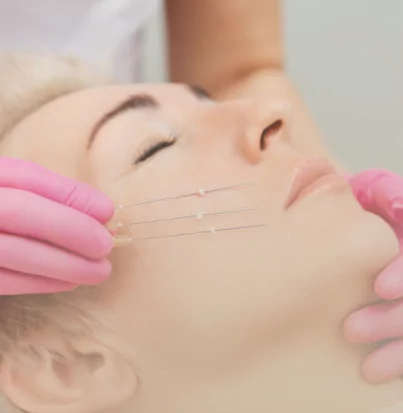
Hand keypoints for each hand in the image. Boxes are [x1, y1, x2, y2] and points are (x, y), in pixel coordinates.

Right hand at [0, 157, 113, 294]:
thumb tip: (101, 211)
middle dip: (71, 228)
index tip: (107, 210)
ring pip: (12, 252)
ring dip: (63, 263)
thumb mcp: (12, 191)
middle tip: (107, 245)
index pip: (24, 178)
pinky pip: (4, 281)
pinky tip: (69, 282)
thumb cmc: (2, 208)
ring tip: (99, 271)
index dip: (70, 194)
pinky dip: (40, 283)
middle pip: (19, 210)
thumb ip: (47, 196)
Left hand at [344, 169, 402, 381]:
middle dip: (394, 318)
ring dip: (402, 351)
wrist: (372, 221)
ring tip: (369, 369)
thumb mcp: (378, 191)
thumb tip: (390, 206)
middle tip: (351, 330)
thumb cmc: (372, 206)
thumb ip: (386, 195)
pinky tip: (383, 372)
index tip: (378, 287)